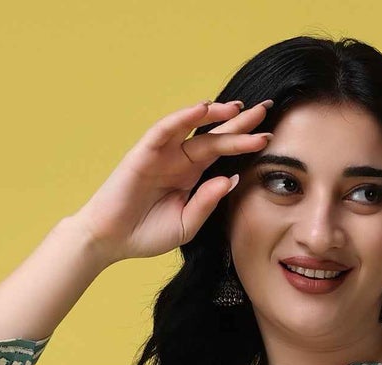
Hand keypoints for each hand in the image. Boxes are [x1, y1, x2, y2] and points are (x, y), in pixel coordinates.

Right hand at [71, 98, 273, 264]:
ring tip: (239, 107)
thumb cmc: (147, 233)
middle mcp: (180, 160)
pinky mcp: (144, 152)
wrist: (112, 240)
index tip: (270, 137)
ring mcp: (163, 154)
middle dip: (240, 123)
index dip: (245, 144)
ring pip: (193, 127)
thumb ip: (208, 202)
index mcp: (192, 176)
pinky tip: (203, 109)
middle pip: (215, 136)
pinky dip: (184, 117)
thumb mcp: (187, 224)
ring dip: (216, 115)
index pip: (223, 154)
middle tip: (265, 109)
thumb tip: (232, 179)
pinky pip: (166, 130)